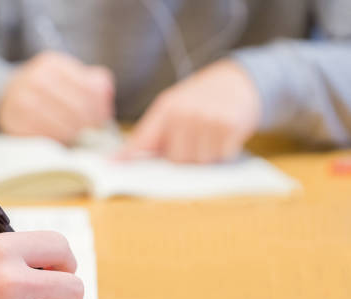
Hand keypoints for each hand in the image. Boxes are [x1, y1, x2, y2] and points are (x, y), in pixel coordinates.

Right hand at [0, 51, 114, 144]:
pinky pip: (46, 137)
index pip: (90, 90)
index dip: (100, 110)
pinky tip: (61, 141)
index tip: (101, 122)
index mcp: (54, 63)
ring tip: (78, 138)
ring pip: (64, 126)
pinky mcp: (15, 121)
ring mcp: (23, 99)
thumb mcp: (68, 75)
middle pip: (78, 109)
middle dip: (90, 126)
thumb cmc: (47, 88)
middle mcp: (37, 78)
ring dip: (75, 136)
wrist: (7, 95)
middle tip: (93, 135)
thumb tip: (106, 101)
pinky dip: (58, 142)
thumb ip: (94, 82)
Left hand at [120, 59, 260, 162]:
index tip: (112, 164)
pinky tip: (222, 135)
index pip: (143, 138)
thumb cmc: (201, 99)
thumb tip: (123, 158)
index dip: (127, 154)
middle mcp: (183, 113)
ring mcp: (206, 120)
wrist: (238, 80)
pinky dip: (223, 151)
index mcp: (166, 109)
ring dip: (205, 155)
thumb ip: (153, 133)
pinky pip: (220, 156)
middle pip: (176, 160)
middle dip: (185, 156)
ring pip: (199, 161)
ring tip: (209, 135)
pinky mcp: (228, 127)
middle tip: (193, 139)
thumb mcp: (174, 106)